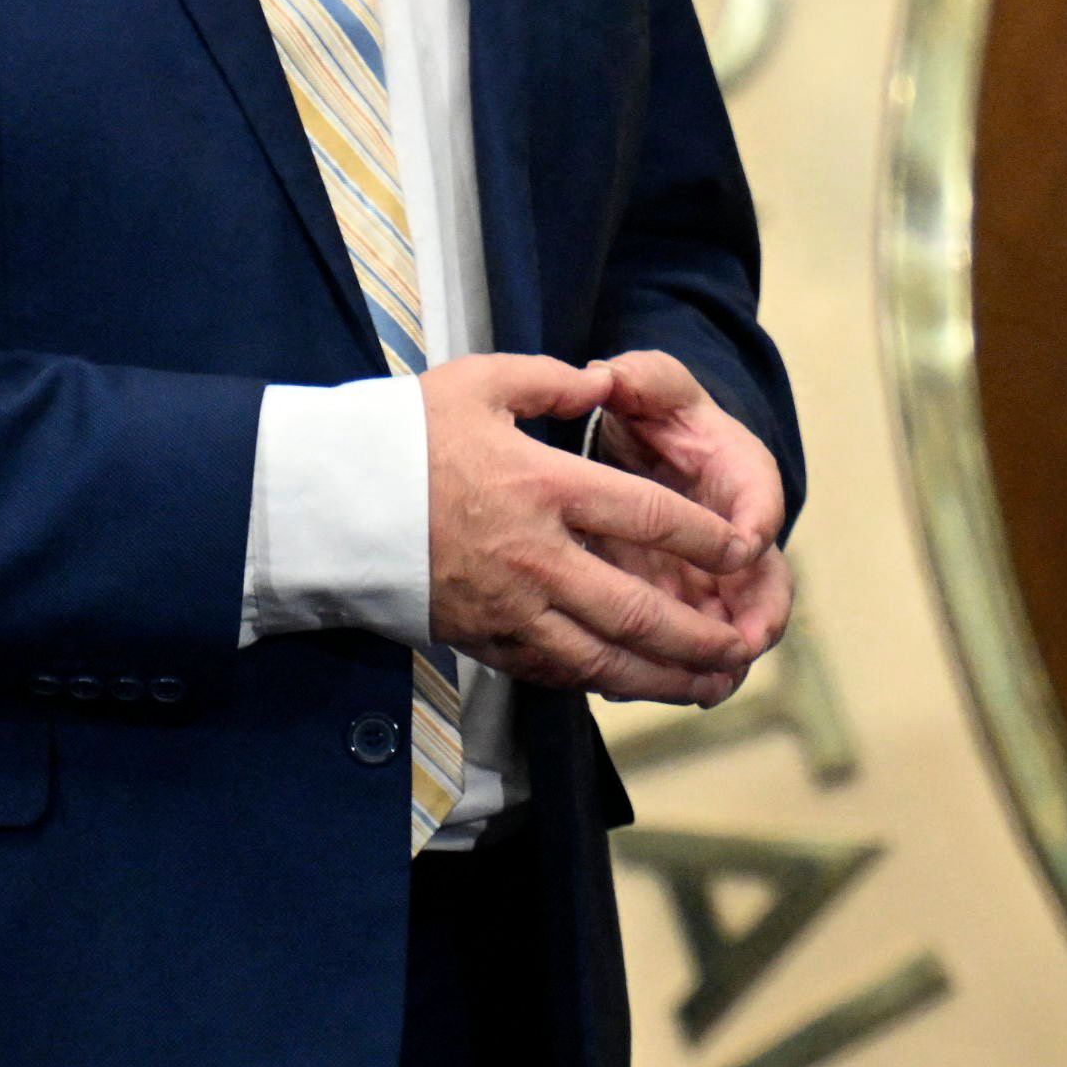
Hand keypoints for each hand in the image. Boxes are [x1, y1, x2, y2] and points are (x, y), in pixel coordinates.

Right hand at [422, 353, 768, 703]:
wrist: (322, 507)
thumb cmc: (400, 437)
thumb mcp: (479, 384)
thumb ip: (551, 383)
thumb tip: (601, 383)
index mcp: (544, 487)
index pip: (648, 516)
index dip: (705, 536)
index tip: (743, 548)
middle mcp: (536, 557)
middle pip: (636, 609)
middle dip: (697, 633)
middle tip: (742, 644)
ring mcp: (509, 608)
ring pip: (601, 658)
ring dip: (662, 677)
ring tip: (707, 683)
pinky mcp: (481, 639)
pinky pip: (553, 672)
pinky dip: (600, 683)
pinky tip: (630, 684)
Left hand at [584, 347, 794, 691]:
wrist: (643, 444)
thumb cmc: (654, 411)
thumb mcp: (650, 382)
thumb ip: (639, 378)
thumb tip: (608, 377)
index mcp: (741, 474)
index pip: (760, 501)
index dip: (755, 524)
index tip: (743, 547)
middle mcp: (736, 534)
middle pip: (764, 584)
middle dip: (755, 619)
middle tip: (740, 647)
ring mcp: (710, 576)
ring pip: (727, 628)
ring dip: (714, 661)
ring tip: (697, 689)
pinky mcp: (679, 602)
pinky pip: (681, 647)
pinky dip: (662, 670)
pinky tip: (627, 685)